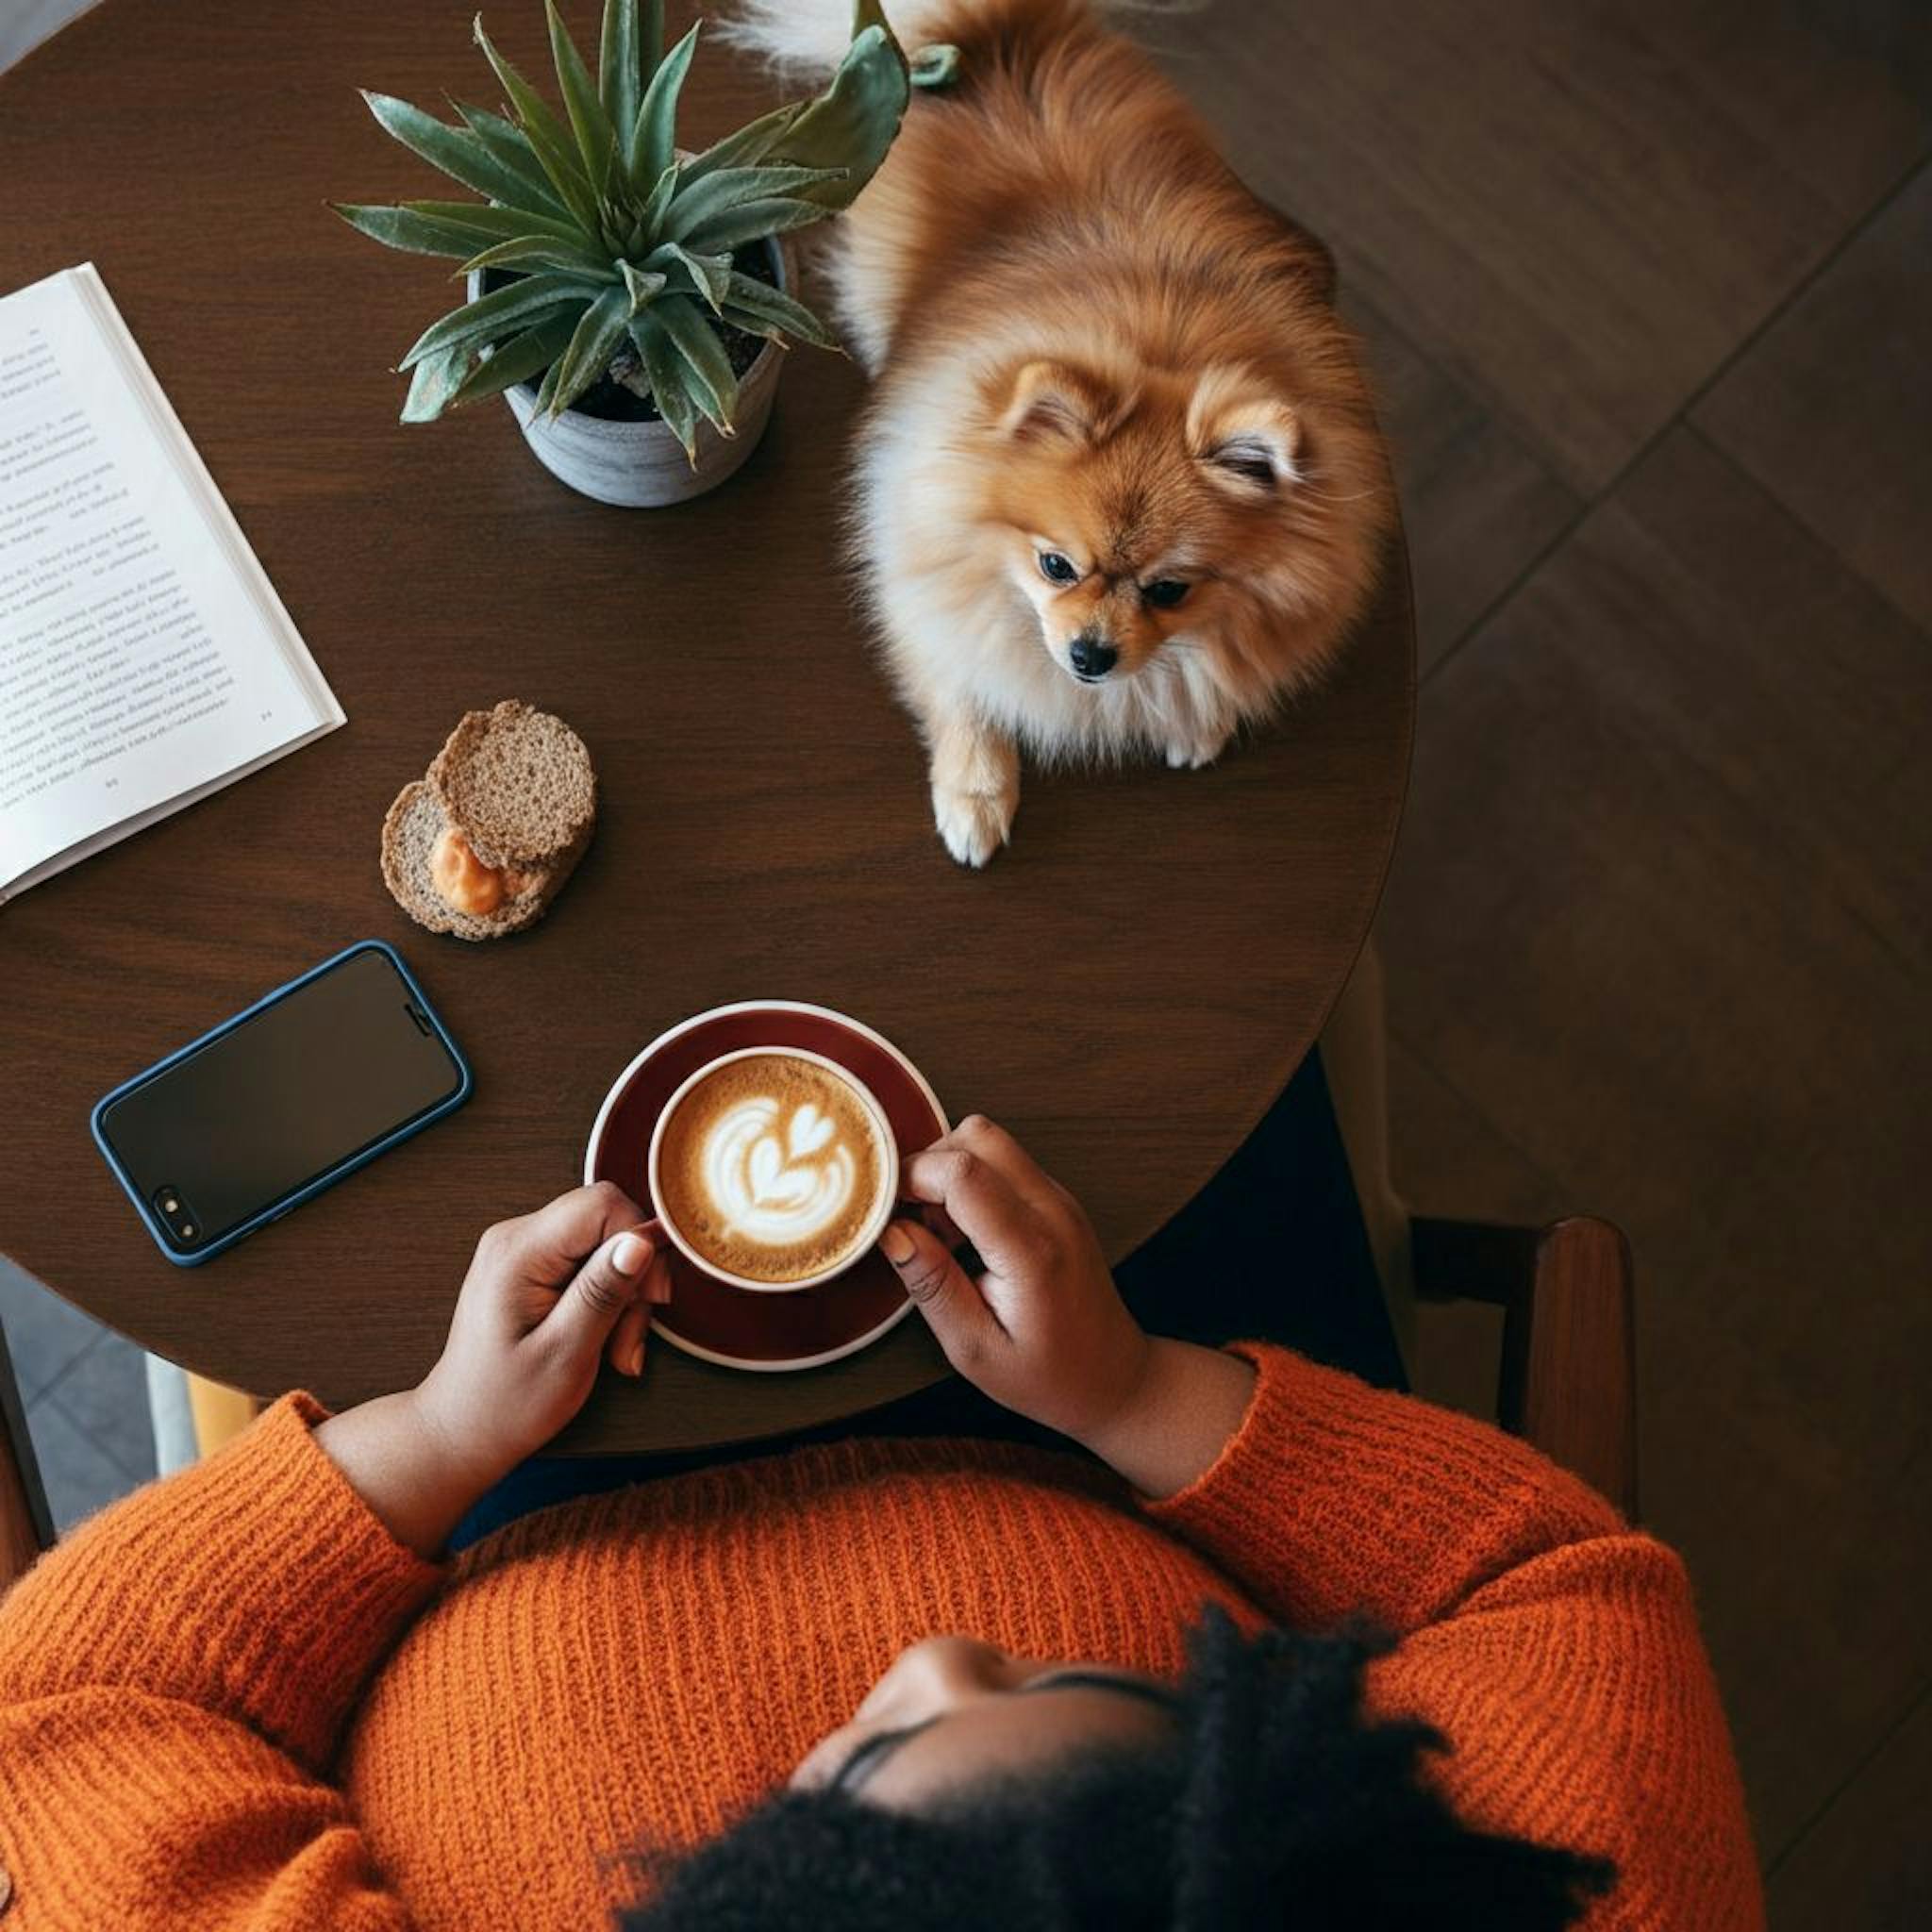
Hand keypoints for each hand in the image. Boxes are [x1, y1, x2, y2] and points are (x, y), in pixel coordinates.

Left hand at [411, 1181, 672, 1491]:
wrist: (463, 1431)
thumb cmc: (504, 1405)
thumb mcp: (565, 1355)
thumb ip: (602, 1292)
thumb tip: (641, 1241)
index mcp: (517, 1253)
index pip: (602, 1204)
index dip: (640, 1243)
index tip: (650, 1298)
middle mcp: (516, 1239)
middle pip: (608, 1223)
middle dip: (633, 1280)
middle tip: (628, 1338)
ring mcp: (523, 1251)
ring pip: (605, 1245)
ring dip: (623, 1298)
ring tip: (614, 1350)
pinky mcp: (534, 1267)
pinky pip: (590, 1263)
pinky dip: (607, 1301)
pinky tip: (602, 1339)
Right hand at [879, 1116, 1152, 1443]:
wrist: (1112, 1375)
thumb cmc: (1048, 1375)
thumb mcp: (975, 1349)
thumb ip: (933, 1286)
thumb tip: (892, 1232)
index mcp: (1032, 1251)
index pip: (963, 1173)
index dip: (912, 1179)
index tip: (888, 1212)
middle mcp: (1052, 1211)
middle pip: (977, 1136)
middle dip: (929, 1165)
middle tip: (911, 1218)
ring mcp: (1059, 1200)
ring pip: (990, 1141)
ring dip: (949, 1171)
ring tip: (940, 1233)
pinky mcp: (1057, 1200)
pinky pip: (1005, 1161)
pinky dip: (970, 1181)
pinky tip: (963, 1234)